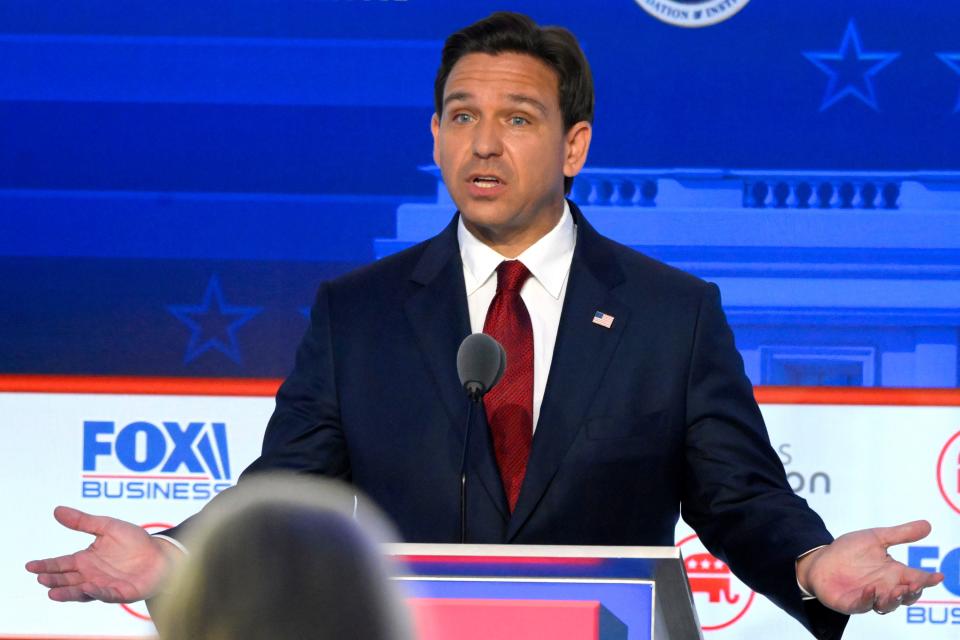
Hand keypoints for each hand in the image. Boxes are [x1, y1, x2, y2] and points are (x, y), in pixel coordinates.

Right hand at [25, 506, 180, 602]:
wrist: (162, 554)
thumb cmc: (135, 541)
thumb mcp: (108, 527)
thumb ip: (83, 521)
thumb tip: (57, 510)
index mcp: (86, 560)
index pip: (61, 564)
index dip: (46, 565)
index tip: (30, 566)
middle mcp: (92, 575)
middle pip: (68, 580)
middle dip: (54, 580)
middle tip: (41, 578)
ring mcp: (105, 586)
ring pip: (82, 591)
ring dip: (69, 592)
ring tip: (53, 593)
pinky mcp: (121, 593)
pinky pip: (108, 594)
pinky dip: (98, 592)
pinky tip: (90, 588)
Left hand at [796, 520, 944, 614]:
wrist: (820, 561)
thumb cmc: (850, 551)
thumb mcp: (875, 538)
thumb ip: (900, 534)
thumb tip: (927, 525)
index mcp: (894, 573)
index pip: (916, 578)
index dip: (928, 579)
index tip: (938, 575)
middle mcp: (885, 588)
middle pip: (906, 596)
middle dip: (912, 592)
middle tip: (915, 584)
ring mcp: (869, 597)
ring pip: (887, 604)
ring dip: (894, 599)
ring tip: (897, 590)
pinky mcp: (851, 603)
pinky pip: (862, 605)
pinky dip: (867, 599)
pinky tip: (870, 590)